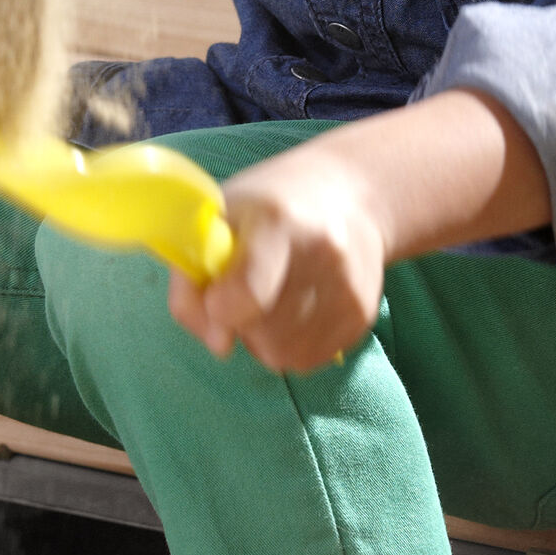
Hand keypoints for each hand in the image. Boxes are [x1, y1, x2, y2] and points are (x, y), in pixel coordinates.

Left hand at [168, 146, 385, 373]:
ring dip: (265, 338)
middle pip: (262, 332)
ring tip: (273, 297)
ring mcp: (349, 285)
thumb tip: (219, 344)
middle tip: (245, 289)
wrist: (350, 195)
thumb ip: (192, 283)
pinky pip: (309, 358)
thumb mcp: (215, 222)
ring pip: (284, 354)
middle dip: (241, 322)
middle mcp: (324, 252)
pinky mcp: (364, 314)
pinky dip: (292, 343)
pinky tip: (298, 307)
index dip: (221, 307)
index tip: (216, 297)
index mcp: (278, 220)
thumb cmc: (266, 208)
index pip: (248, 291)